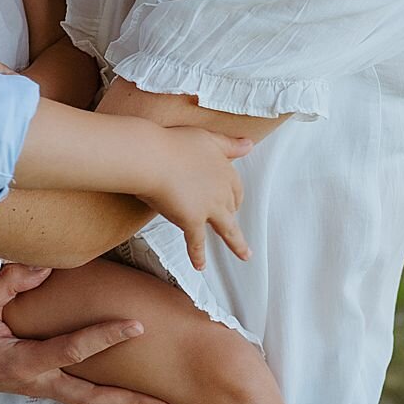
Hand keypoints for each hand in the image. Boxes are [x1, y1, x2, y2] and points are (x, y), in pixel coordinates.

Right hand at [0, 265, 173, 403]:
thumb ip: (9, 283)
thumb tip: (47, 265)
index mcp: (21, 364)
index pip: (71, 351)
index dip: (104, 337)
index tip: (136, 326)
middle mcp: (35, 383)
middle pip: (89, 399)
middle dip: (128, 401)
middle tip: (166, 402)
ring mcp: (39, 388)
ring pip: (86, 401)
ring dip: (121, 403)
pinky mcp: (40, 384)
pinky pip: (78, 393)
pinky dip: (104, 394)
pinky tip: (126, 388)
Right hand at [136, 128, 249, 269]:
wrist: (152, 157)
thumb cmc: (173, 143)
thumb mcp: (207, 137)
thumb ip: (229, 144)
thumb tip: (250, 144)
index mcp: (225, 170)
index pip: (236, 187)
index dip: (234, 195)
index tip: (233, 200)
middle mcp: (221, 191)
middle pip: (232, 207)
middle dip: (231, 215)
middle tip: (228, 223)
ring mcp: (208, 208)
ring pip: (228, 229)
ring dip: (237, 244)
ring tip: (244, 255)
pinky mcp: (191, 221)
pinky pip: (197, 243)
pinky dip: (198, 256)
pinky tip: (200, 266)